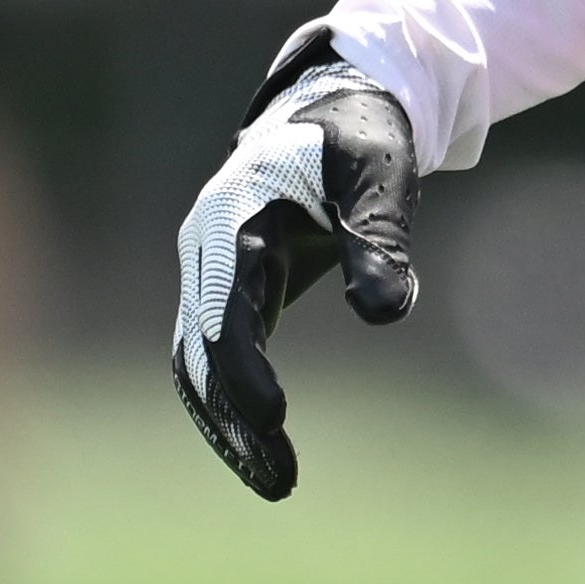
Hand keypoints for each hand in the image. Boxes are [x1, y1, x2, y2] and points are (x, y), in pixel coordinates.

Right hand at [166, 52, 417, 499]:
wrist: (338, 102)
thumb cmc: (362, 136)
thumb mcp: (381, 177)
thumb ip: (380, 240)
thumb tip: (385, 316)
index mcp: (233, 218)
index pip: (225, 310)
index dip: (245, 369)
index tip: (276, 419)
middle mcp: (206, 248)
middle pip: (200, 350)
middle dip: (234, 417)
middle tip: (281, 480)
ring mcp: (210, 269)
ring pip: (199, 362)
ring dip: (229, 422)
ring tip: (277, 481)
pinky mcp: (229, 287)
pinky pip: (216, 354)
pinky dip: (234, 401)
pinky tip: (265, 446)